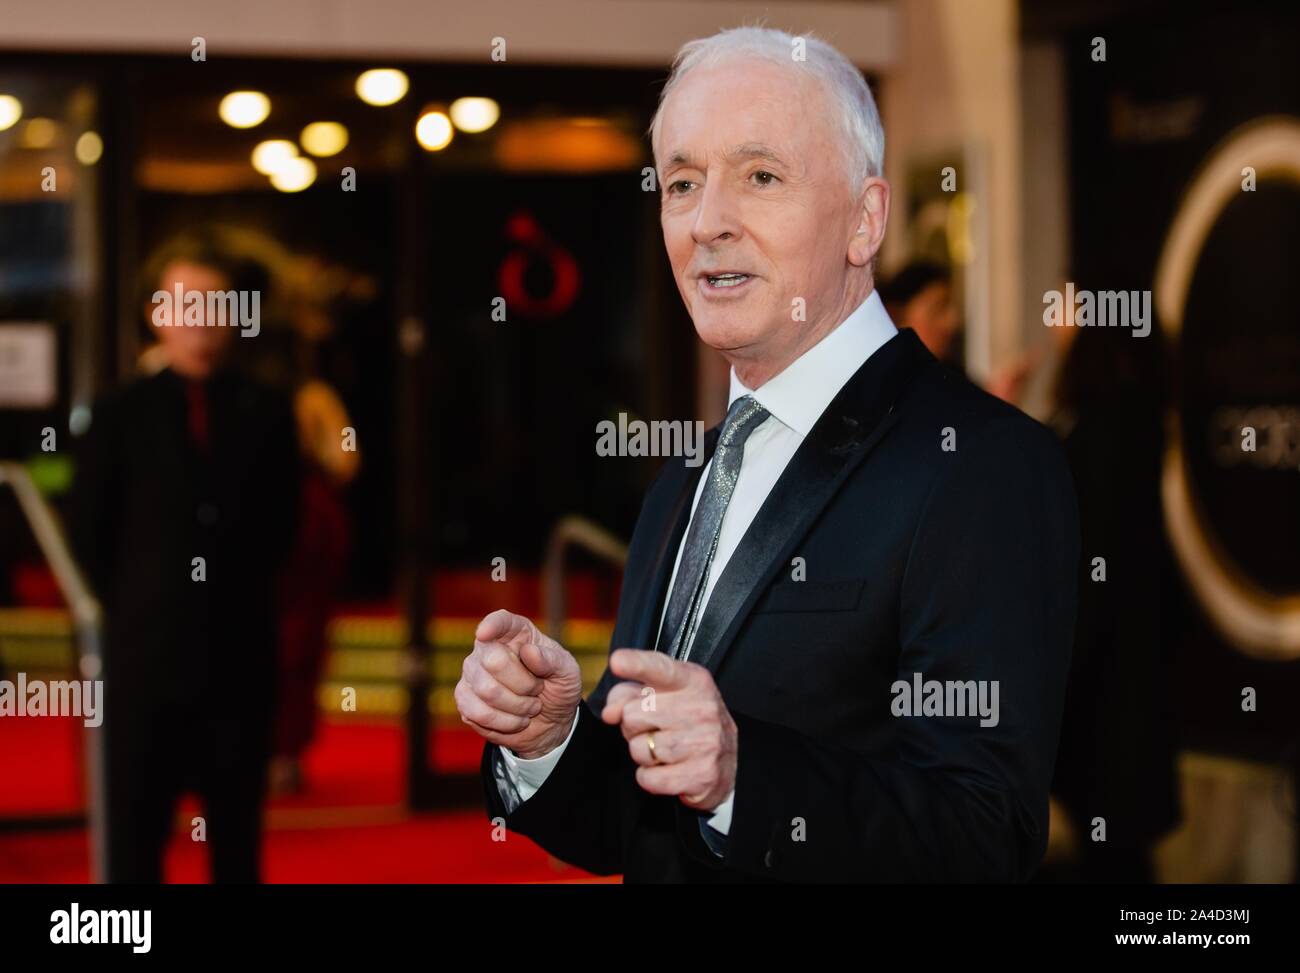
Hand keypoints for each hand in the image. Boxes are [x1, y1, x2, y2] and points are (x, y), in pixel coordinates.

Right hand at [456, 609, 582, 759]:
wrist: (551, 722)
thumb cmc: (558, 688)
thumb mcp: (568, 673)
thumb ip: (553, 660)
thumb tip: (529, 652)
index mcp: (516, 633)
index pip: (500, 621)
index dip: (492, 625)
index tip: (485, 633)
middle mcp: (488, 648)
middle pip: (494, 661)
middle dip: (524, 684)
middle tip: (537, 690)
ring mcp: (472, 673)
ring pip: (487, 690)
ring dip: (517, 706)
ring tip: (529, 706)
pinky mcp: (465, 699)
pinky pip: (478, 713)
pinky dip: (504, 723)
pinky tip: (516, 720)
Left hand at [599, 648, 736, 811]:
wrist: (727, 761)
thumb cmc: (688, 722)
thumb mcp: (663, 696)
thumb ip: (629, 694)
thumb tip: (611, 712)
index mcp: (692, 681)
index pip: (659, 669)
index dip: (635, 664)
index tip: (617, 661)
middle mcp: (703, 707)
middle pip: (633, 715)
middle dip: (633, 727)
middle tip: (654, 729)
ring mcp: (706, 742)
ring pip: (639, 749)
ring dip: (643, 754)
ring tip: (663, 750)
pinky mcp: (703, 775)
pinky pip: (648, 778)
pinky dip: (650, 778)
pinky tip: (668, 769)